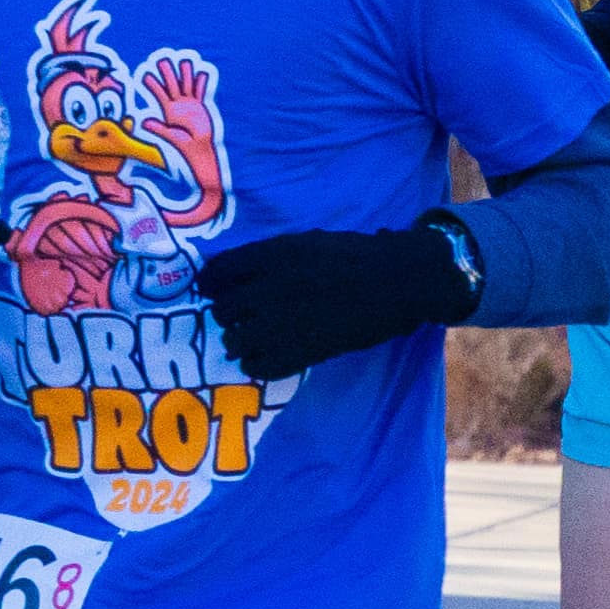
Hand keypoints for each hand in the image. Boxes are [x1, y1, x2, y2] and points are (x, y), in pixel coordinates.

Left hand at [199, 223, 474, 377]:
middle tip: (240, 319)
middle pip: (223, 310)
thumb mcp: (307, 242)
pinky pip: (259, 366)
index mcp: (272, 255)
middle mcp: (271, 288)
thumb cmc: (357, 257)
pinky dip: (257, 364)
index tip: (212, 291)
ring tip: (254, 342)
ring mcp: (286, 321)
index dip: (210, 284)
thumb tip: (237, 274)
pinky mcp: (303, 350)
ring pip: (236, 340)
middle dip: (228, 316)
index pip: (217, 272)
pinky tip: (267, 358)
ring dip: (240, 342)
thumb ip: (271, 256)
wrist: (399, 281)